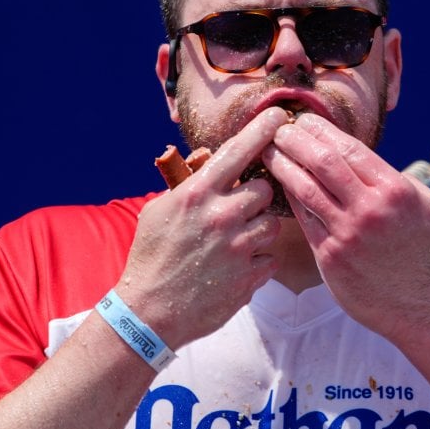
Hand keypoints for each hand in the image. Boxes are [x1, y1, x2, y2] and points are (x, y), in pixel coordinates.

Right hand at [116, 107, 290, 347]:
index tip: (281, 116)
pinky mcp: (249, 276)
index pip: (238, 151)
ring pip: (272, 224)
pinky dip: (257, 261)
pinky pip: (270, 257)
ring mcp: (238, 247)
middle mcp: (221, 216)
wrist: (148, 312)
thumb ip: (190, 184)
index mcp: (197, 194)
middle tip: (239, 210)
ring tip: (233, 243)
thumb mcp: (159, 210)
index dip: (262, 130)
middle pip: (265, 190)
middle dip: (257, 197)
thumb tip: (212, 159)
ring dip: (258, 230)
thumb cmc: (151, 256)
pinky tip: (234, 268)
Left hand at [263, 113, 429, 340]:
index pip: (349, 148)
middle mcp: (369, 208)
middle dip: (296, 139)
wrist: (424, 308)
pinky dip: (290, 199)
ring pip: (305, 188)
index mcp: (395, 190)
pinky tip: (279, 186)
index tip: (305, 120)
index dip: (322, 130)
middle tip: (279, 129)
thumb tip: (379, 165)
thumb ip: (406, 183)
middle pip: (322, 161)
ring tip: (268, 151)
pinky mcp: (330, 258)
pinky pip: (304, 220)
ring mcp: (347, 233)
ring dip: (283, 165)